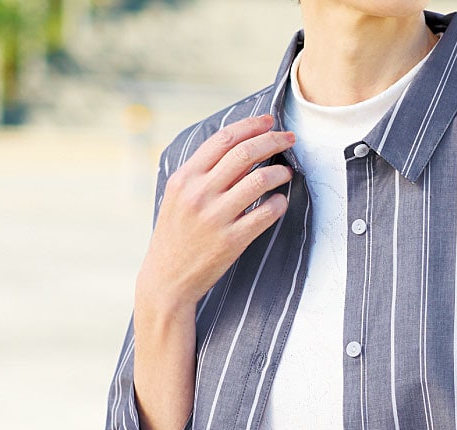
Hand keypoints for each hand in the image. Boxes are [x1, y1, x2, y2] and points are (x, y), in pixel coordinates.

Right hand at [136, 113, 296, 319]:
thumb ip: (201, 174)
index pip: (223, 139)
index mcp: (185, 178)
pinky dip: (279, 204)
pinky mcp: (231, 241)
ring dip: (280, 172)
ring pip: (259, 181)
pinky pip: (265, 214)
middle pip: (245, 153)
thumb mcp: (177, 198)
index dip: (251, 126)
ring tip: (288, 172)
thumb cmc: (175, 237)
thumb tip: (234, 150)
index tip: (270, 121)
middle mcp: (199, 193)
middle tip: (289, 139)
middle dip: (273, 141)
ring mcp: (216, 217)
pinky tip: (282, 202)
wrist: (167, 280)